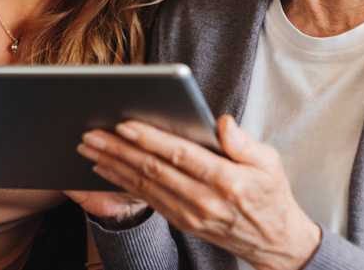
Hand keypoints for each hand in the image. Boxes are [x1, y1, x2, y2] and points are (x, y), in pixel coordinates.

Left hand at [77, 115, 320, 269]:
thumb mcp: (269, 162)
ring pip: (144, 185)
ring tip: (89, 147)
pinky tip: (105, 169)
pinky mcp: (181, 221)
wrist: (274, 241)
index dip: (151, 139)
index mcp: (225, 180)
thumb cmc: (271, 194)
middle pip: (153, 170)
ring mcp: (189, 214)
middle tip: (91, 133)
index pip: (180, 155)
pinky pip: (146, 199)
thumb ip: (244, 142)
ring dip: (113, 165)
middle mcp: (203, 199)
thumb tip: (222, 122)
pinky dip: (122, 183)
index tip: (125, 124)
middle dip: (118, 149)